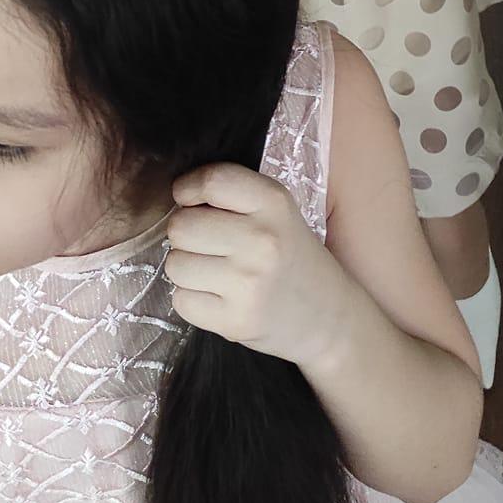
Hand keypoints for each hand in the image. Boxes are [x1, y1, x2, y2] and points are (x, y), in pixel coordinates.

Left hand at [164, 163, 347, 371]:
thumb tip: (176, 197)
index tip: (188, 199)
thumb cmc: (290, 255)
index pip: (212, 181)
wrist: (328, 316)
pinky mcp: (235, 322)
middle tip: (206, 243)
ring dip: (186, 268)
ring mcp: (248, 284)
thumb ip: (233, 196)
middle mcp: (262, 240)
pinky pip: (181, 300)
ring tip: (214, 272)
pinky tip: (217, 297)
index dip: (188, 188)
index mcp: (274, 203)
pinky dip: (191, 299)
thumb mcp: (278, 211)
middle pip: (181, 226)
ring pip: (175, 264)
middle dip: (184, 233)